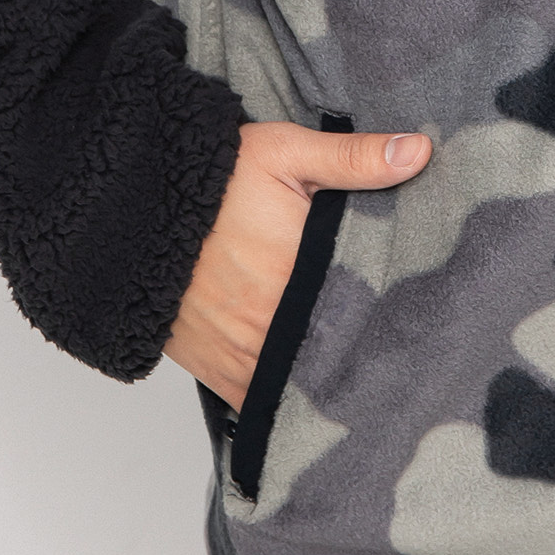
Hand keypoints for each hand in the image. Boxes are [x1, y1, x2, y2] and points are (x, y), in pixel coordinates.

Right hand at [164, 120, 430, 408]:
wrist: (133, 205)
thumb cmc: (214, 176)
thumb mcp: (286, 153)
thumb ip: (354, 158)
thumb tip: (420, 152)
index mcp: (301, 269)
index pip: (367, 310)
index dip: (396, 319)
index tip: (418, 320)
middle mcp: (271, 322)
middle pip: (337, 355)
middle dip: (366, 353)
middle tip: (401, 353)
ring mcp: (242, 354)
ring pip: (302, 387)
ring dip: (327, 381)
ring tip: (362, 374)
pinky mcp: (216, 370)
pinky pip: (261, 402)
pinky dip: (286, 398)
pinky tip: (311, 388)